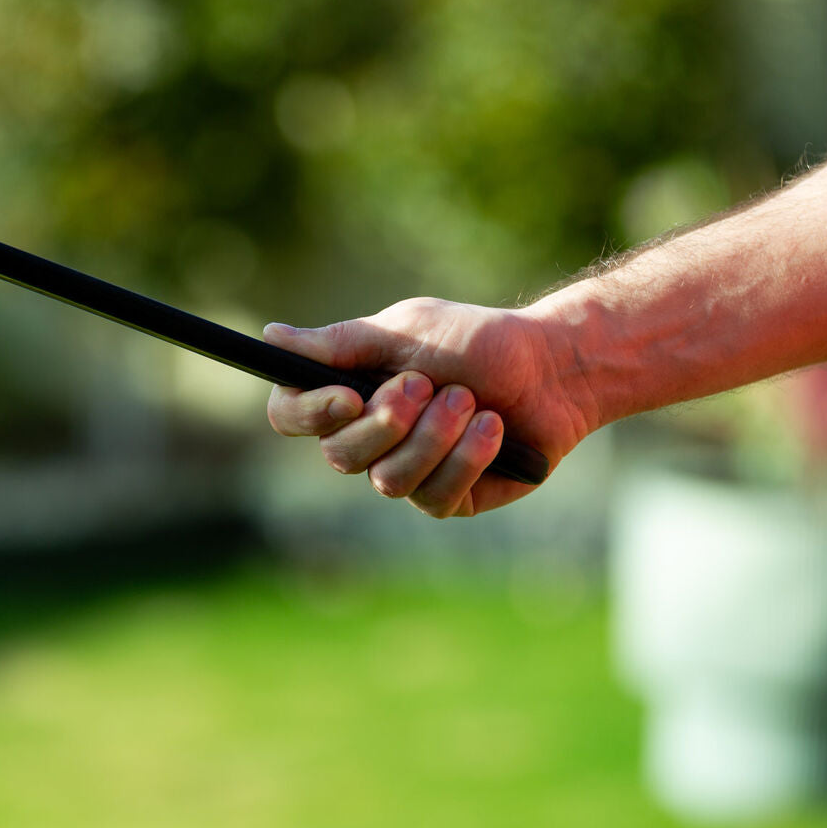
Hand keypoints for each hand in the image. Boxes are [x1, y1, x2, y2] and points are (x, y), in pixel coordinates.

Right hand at [264, 297, 592, 516]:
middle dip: (388, 422)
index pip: (291, 415)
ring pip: (389, 480)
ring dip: (434, 436)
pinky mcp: (450, 497)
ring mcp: (409, 472)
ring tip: (470, 400)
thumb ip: (341, 342)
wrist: (554, 367)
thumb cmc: (478, 340)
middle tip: (428, 384)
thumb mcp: (407, 330)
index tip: (348, 395)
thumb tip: (272, 336)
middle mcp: (370, 438)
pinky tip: (494, 427)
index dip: (309, 413)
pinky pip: (436, 496)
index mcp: (349, 391)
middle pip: (339, 455)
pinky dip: (467, 456)